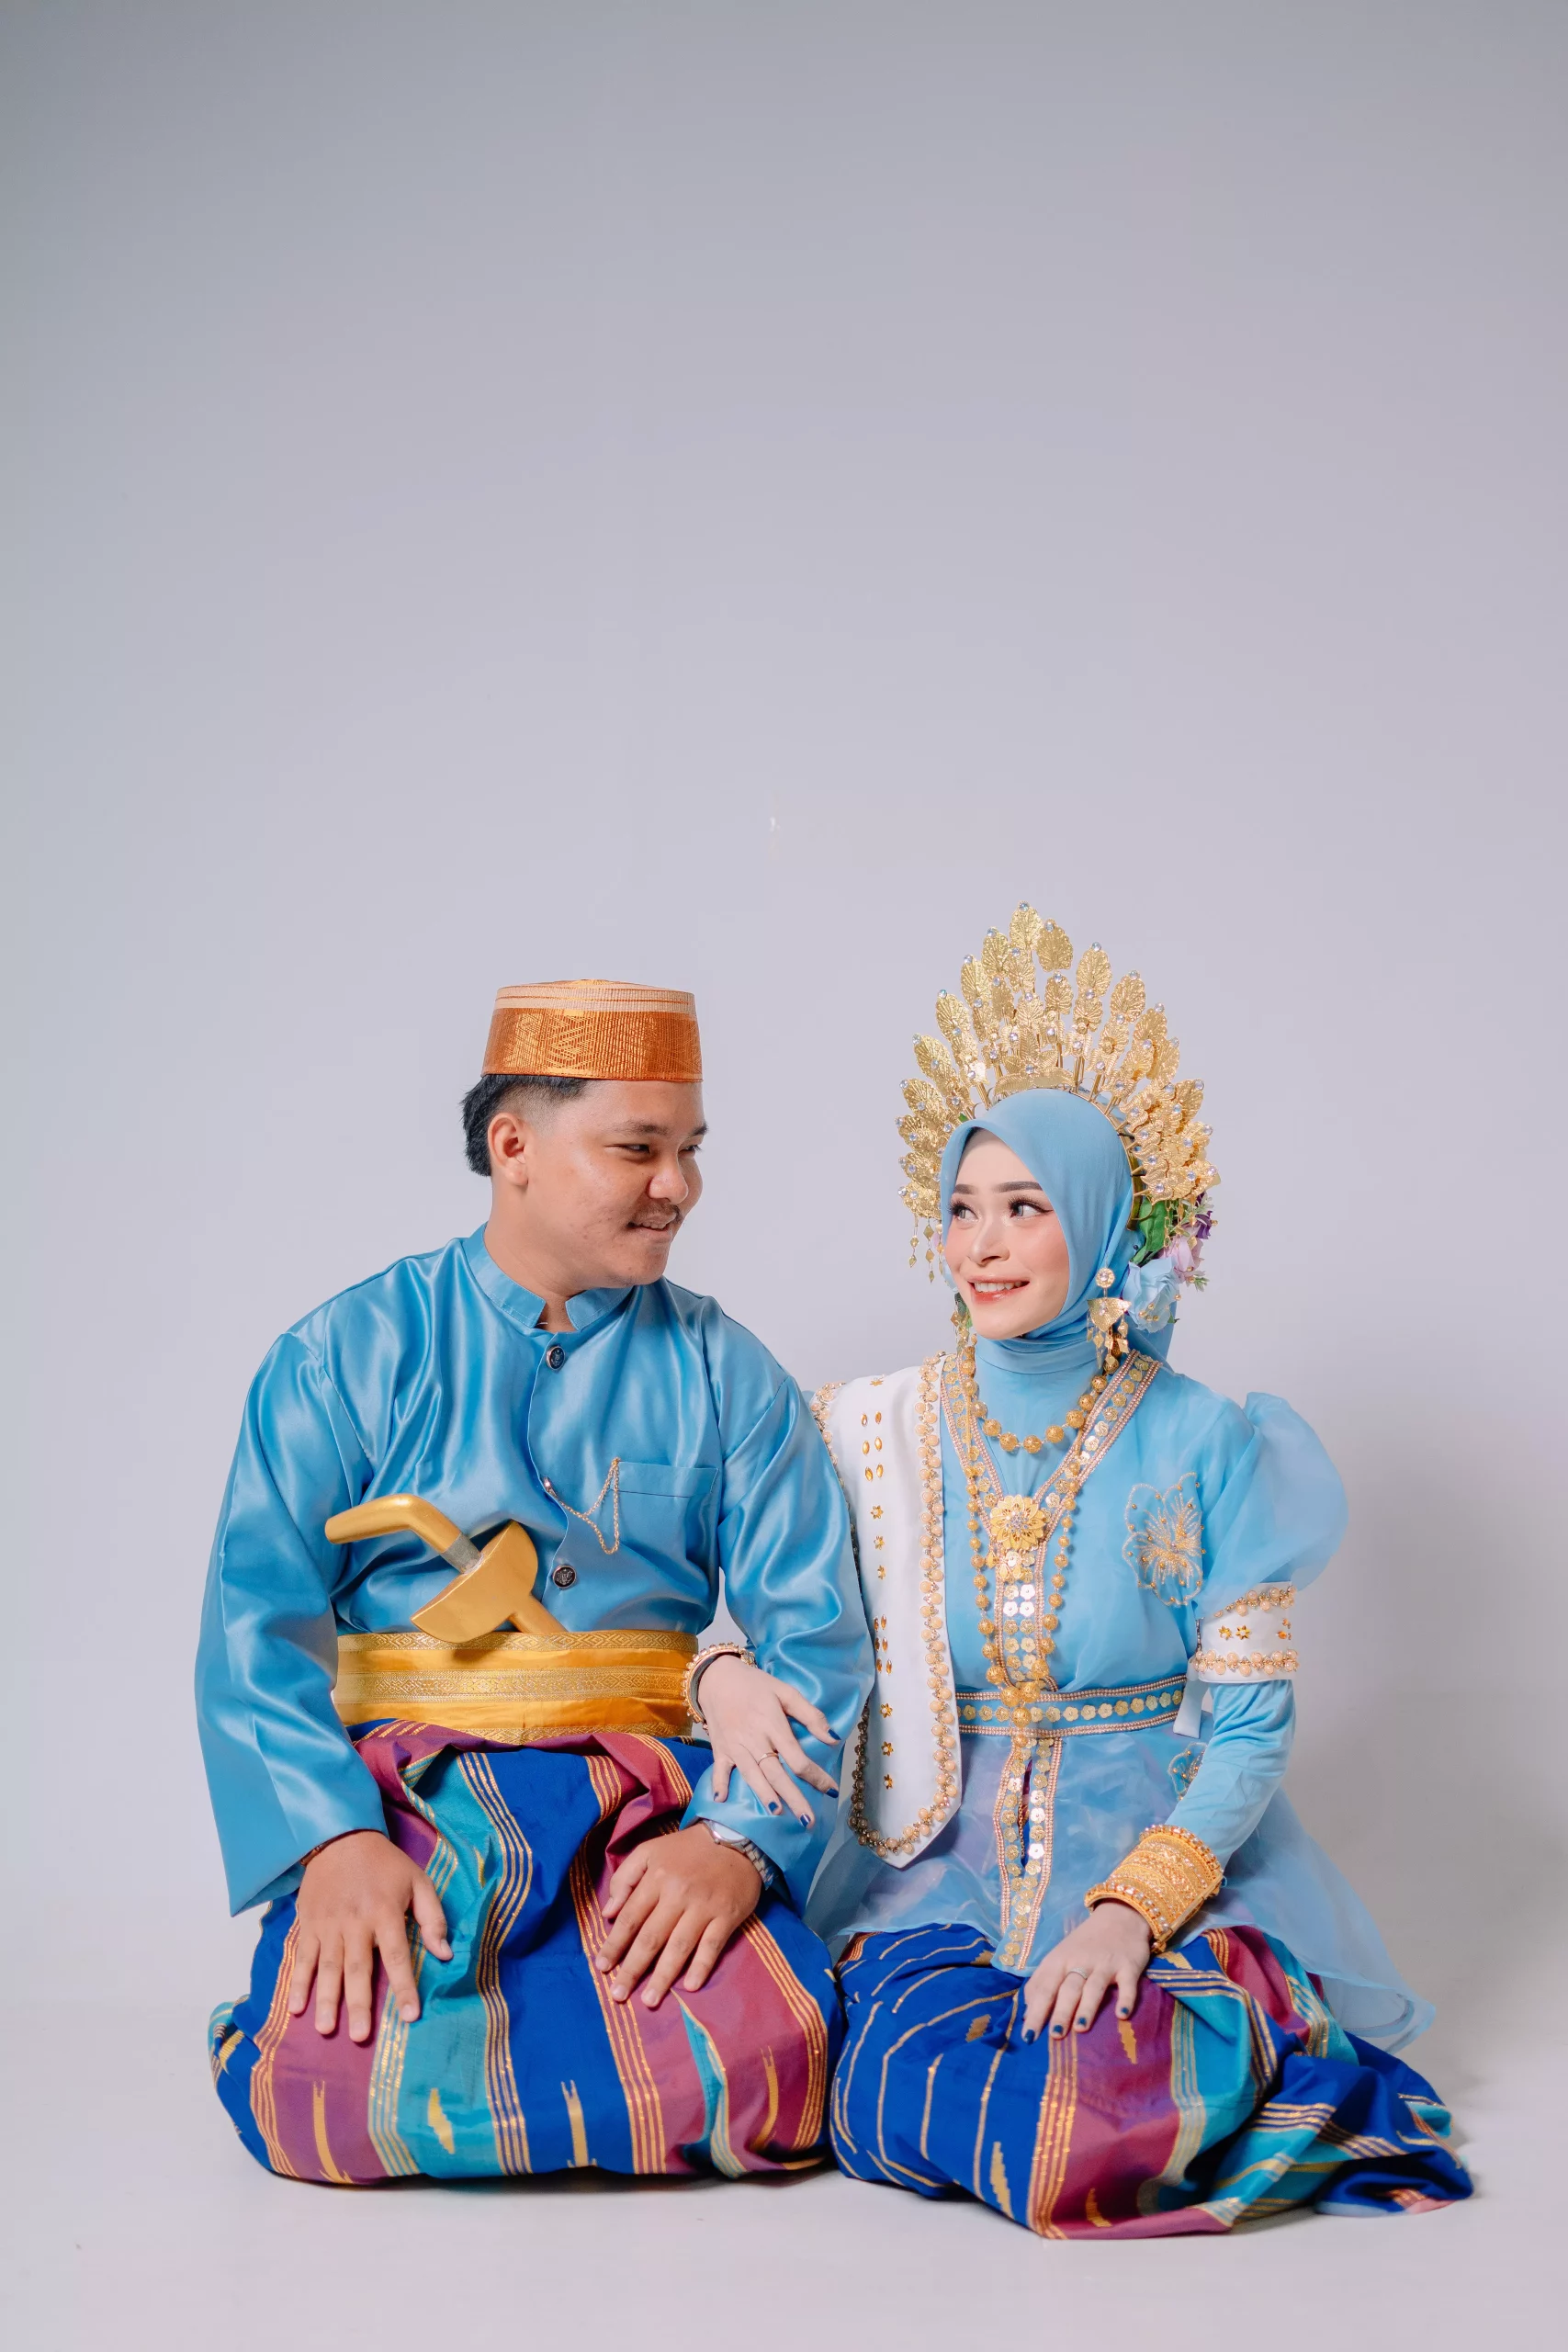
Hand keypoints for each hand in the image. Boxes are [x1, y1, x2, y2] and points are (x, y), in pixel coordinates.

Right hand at [287, 1829, 450, 2042]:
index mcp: (385, 1912)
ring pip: (327, 1967)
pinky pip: (302, 1957)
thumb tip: (445, 1954)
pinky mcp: (307, 1923)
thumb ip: (433, 1917)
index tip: (410, 2016)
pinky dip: (298, 1982)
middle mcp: (355, 1922)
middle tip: (359, 2037)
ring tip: (327, 2029)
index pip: (397, 1955)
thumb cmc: (384, 1864)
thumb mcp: (418, 1880)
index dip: (404, 1986)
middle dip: (359, 2003)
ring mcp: (328, 1924)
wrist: (340, 1837)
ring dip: (326, 1999)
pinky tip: (296, 2007)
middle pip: (358, 1968)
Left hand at [596, 1825, 760, 2008]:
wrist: (737, 1836)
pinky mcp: (727, 1916)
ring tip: (649, 2000)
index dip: (615, 1944)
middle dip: (633, 1968)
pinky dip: (701, 1966)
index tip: (602, 1967)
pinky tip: (689, 1987)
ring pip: (679, 1946)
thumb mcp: (650, 1851)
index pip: (631, 1917)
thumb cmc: (687, 1849)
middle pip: (651, 1937)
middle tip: (618, 1994)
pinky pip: (712, 1945)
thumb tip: (608, 1913)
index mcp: (657, 1877)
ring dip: (663, 1976)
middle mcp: (678, 1894)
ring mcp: (704, 1906)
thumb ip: (625, 1878)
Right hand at [698, 1654, 837, 1825]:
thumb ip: (810, 1715)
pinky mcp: (719, 1749)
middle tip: (809, 1821)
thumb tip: (832, 1738)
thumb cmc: (756, 1684)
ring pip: (752, 1775)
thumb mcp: (785, 1691)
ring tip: (777, 1813)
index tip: (830, 1790)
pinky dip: (719, 1784)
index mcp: (773, 1724)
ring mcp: (735, 1746)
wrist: (716, 1677)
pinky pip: (719, 1770)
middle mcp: (754, 1739)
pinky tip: (722, 1800)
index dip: (815, 1776)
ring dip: (764, 1795)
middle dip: (793, 1798)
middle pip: (776, 1773)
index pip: (797, 1757)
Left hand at [1021, 1901, 1152, 2042]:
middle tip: (1055, 2036)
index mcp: (1060, 1960)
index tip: (1028, 2036)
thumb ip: (1043, 1981)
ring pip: (1094, 1987)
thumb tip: (1027, 2012)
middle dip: (1061, 2011)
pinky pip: (1127, 1984)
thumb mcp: (1059, 1956)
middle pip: (1068, 1988)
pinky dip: (1125, 1999)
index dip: (1036, 2011)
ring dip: (1087, 2007)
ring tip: (1081, 2027)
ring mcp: (1105, 1964)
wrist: (1119, 1916)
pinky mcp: (1128, 1966)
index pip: (1045, 1987)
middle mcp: (1081, 1962)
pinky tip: (1122, 2015)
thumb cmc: (1084, 1944)